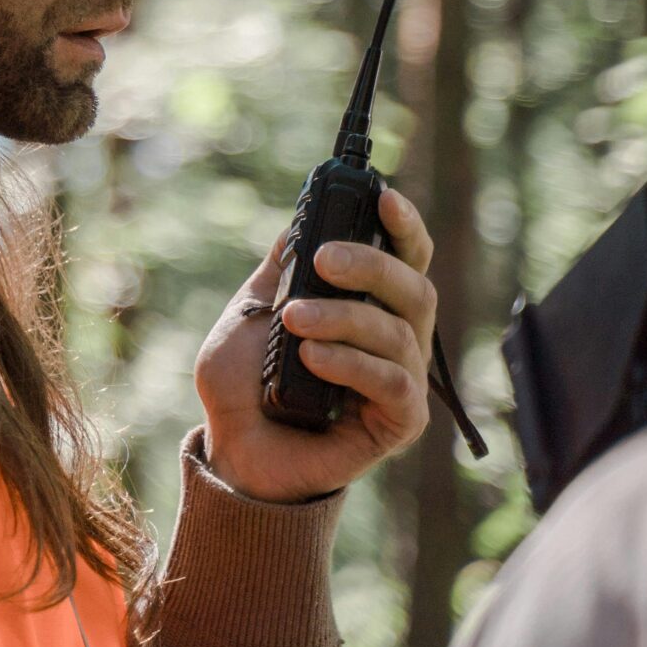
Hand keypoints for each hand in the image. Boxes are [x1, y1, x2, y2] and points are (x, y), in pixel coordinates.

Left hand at [192, 185, 435, 502]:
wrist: (233, 449)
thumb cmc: (242, 383)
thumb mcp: (251, 312)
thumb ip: (279, 270)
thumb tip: (299, 223)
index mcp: (367, 304)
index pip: (404, 256)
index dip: (403, 225)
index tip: (383, 196)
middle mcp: (396, 338)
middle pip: (413, 287)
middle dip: (370, 265)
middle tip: (323, 259)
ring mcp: (402, 380)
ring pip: (397, 332)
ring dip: (343, 318)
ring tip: (294, 321)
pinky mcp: (400, 422)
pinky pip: (392, 382)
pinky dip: (351, 363)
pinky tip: (312, 359)